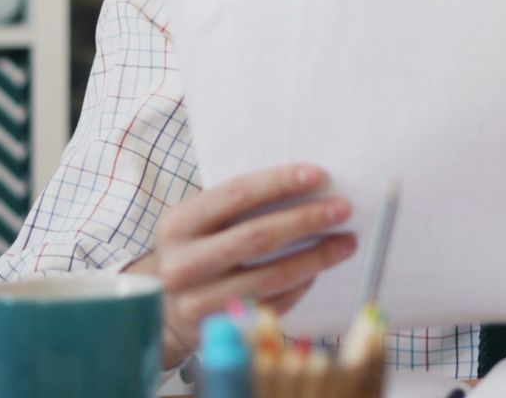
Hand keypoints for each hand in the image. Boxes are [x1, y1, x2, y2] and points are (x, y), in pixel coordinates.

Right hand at [127, 164, 356, 367]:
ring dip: (316, 258)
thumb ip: (236, 205)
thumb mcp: (197, 223)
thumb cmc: (192, 251)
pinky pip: (271, 305)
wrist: (159, 308)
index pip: (236, 195)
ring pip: (270, 277)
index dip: (279, 183)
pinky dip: (300, 286)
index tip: (318, 175)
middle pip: (257, 237)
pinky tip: (317, 271)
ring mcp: (197, 301)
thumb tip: (304, 184)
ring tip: (346, 243)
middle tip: (342, 209)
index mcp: (178, 224)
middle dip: (306, 220)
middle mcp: (183, 263)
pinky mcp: (217, 329)